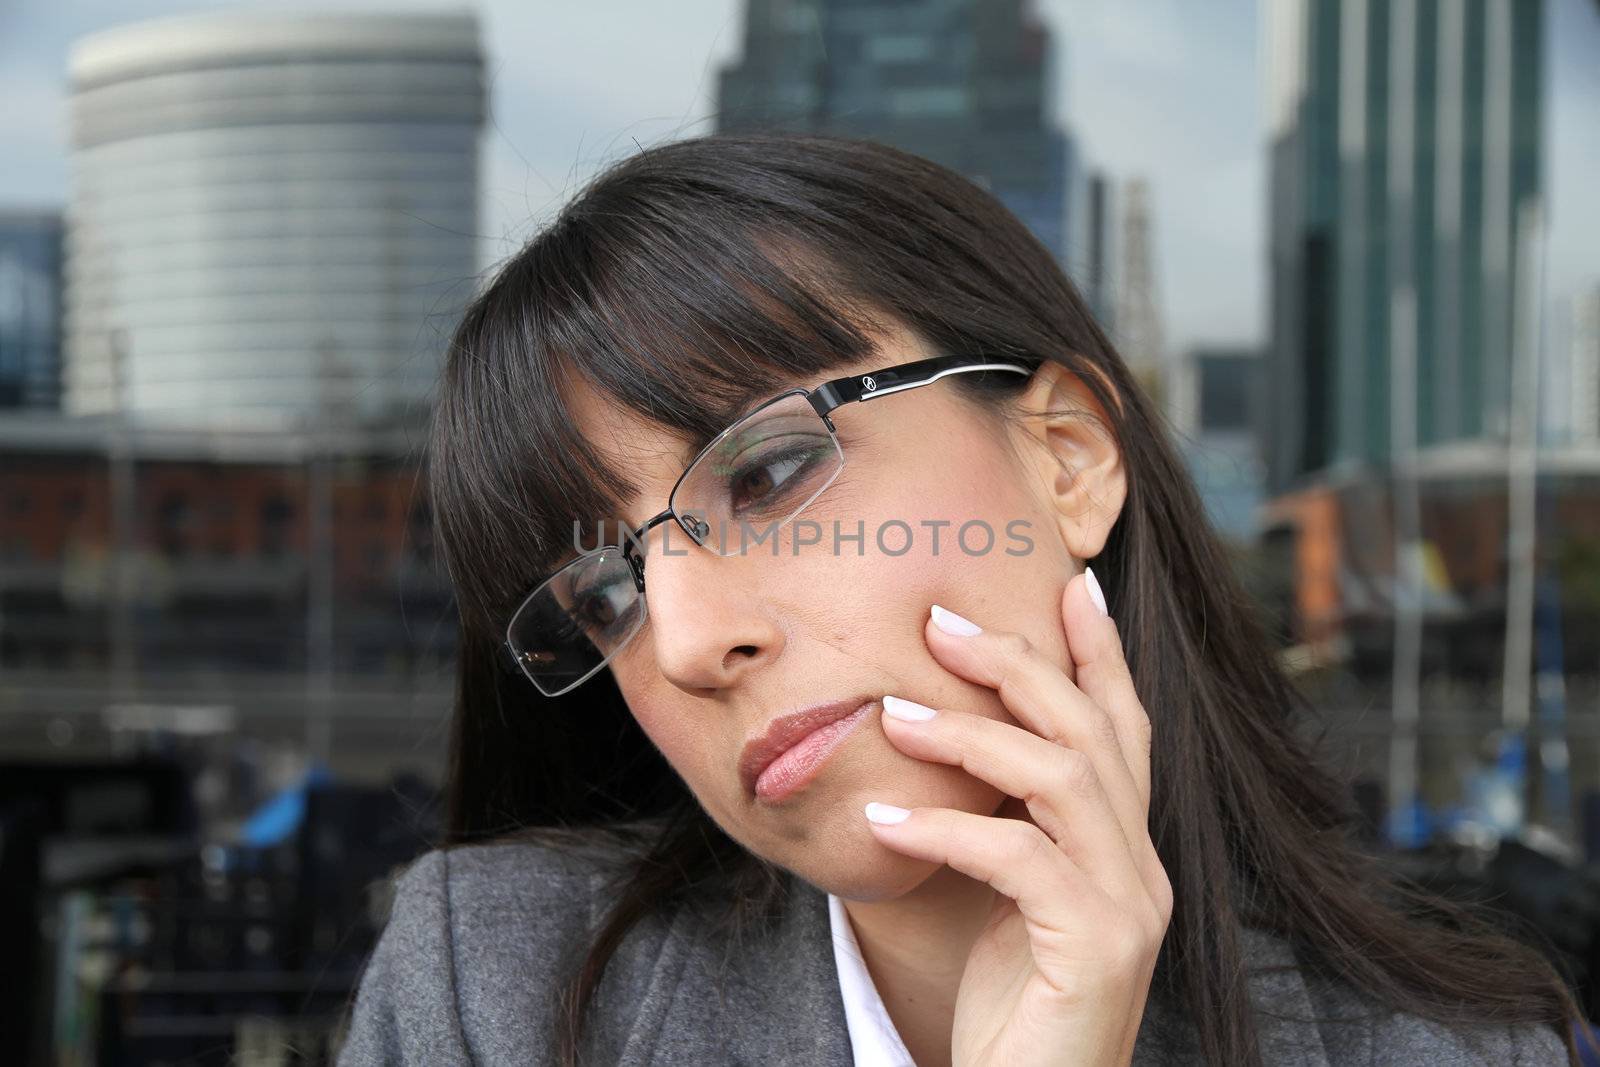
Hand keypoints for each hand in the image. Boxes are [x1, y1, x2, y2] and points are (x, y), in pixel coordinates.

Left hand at [863, 570, 1172, 1066]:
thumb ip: (1000, 827)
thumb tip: (936, 741)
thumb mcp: (1003, 902)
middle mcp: (1144, 869)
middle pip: (1093, 732)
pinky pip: (1021, 858)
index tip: (1070, 584)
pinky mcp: (1097, 949)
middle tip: (941, 622)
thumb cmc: (1008, 1010)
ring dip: (973, 735)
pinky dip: (949, 827)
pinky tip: (885, 820)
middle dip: (1021, 664)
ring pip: (1065, 778)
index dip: (1100, 653)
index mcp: (1125, 850)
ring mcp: (1130, 909)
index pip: (1123, 729)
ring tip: (892, 715)